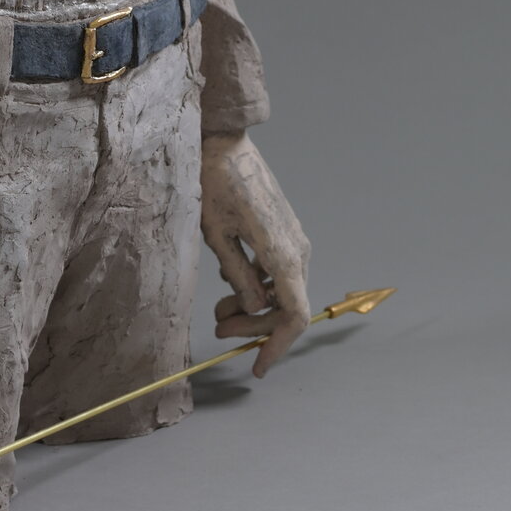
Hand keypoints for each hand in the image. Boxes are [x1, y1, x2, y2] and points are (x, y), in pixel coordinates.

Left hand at [200, 133, 311, 377]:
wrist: (223, 143)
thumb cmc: (214, 185)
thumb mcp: (217, 237)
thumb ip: (239, 277)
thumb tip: (254, 308)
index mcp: (283, 253)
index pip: (294, 315)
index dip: (277, 346)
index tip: (256, 367)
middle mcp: (297, 248)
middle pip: (287, 307)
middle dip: (254, 327)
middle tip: (219, 330)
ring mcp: (294, 238)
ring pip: (283, 291)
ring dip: (254, 308)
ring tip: (219, 312)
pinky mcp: (284, 231)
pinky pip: (279, 271)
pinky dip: (258, 286)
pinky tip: (231, 284)